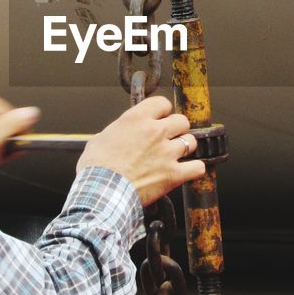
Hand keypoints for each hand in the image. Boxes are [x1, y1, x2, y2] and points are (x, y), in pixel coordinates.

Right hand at [77, 96, 206, 206]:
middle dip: (177, 129)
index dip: (162, 111)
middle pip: (182, 120)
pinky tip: (188, 171)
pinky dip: (194, 169)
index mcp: (137, 119)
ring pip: (191, 141)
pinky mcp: (173, 174)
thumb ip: (115, 133)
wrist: (101, 191)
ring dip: (185, 147)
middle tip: (169, 138)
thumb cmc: (96, 168)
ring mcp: (167, 153)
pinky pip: (197, 167)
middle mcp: (156, 132)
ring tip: (176, 154)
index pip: (162, 103)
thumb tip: (114, 136)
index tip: (160, 118)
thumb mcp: (99, 139)